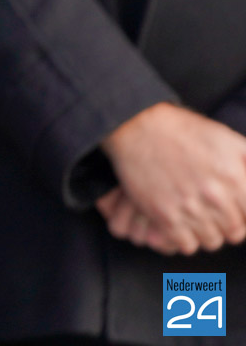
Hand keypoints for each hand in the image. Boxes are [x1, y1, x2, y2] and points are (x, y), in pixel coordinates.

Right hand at [101, 102, 245, 254]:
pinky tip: (182, 224)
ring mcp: (188, 208)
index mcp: (234, 178)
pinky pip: (186, 245)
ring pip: (211, 240)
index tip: (235, 211)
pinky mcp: (164, 216)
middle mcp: (214, 196)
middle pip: (233, 231)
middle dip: (227, 224)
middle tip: (215, 214)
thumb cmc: (184, 131)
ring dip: (208, 232)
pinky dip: (187, 239)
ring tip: (198, 218)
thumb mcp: (228, 139)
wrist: (138, 127)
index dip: (244, 216)